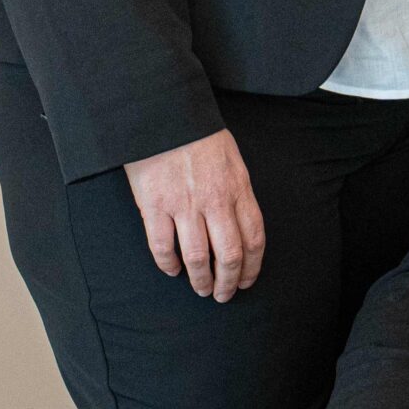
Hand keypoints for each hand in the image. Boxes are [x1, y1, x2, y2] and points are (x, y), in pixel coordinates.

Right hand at [124, 128, 264, 301]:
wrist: (164, 114)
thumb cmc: (198, 135)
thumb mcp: (232, 159)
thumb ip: (237, 192)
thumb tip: (240, 224)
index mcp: (238, 188)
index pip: (254, 237)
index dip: (252, 265)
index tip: (248, 280)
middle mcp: (215, 200)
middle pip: (229, 254)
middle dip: (229, 281)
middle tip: (224, 295)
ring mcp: (184, 205)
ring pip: (198, 257)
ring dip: (201, 280)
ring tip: (201, 289)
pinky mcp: (155, 206)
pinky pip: (163, 247)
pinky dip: (168, 264)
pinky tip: (172, 270)